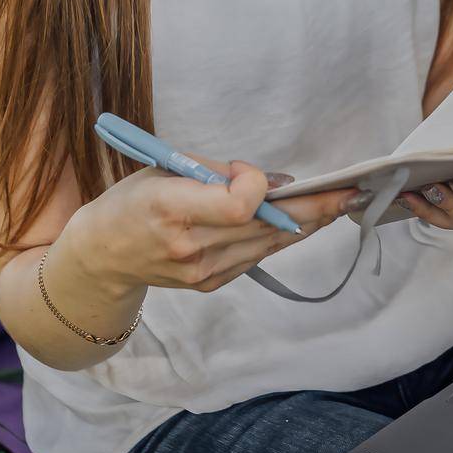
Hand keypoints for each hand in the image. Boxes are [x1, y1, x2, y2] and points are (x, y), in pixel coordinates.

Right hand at [76, 153, 361, 294]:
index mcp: (171, 207)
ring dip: (307, 223)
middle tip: (351, 191)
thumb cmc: (132, 202)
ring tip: (339, 203)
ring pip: (270, 243)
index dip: (257, 185)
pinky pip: (257, 256)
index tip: (248, 172)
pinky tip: (302, 222)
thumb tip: (276, 181)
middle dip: (314, 207)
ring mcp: (203, 272)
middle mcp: (190, 246)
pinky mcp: (212, 284)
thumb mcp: (165, 169)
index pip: (238, 204)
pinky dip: (280, 237)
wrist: (102, 257)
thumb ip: (220, 174)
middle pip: (267, 226)